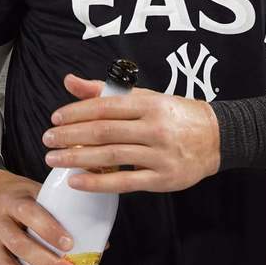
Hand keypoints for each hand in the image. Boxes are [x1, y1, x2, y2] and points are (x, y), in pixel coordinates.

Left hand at [42, 74, 220, 192]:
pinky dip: (98, 183)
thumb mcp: (145, 97)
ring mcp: (159, 154)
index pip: (105, 107)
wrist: (218, 137)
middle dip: (71, 136)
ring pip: (111, 156)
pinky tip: (77, 182)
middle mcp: (154, 128)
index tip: (55, 119)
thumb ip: (105, 91)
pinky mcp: (163, 179)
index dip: (77, 112)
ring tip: (54, 160)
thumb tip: (69, 81)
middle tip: (47, 140)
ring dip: (78, 158)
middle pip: (104, 131)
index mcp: (149, 104)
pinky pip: (125, 182)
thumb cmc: (174, 115)